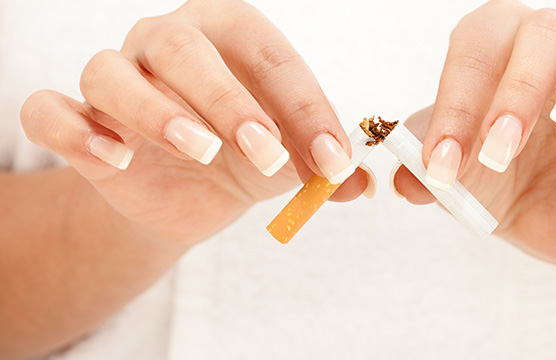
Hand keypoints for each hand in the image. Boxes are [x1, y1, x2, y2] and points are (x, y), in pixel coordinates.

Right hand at [20, 0, 369, 244]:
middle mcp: (166, 44)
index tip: (334, 159)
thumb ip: (325, 168)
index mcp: (229, 37)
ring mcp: (116, 77)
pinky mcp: (76, 121)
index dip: (304, 106)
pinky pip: (50, 111)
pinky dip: (74, 131)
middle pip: (181, 47)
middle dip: (228, 101)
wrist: (190, 194)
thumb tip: (362, 181)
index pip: (267, 54)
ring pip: (111, 72)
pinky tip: (114, 158)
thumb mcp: (290, 163)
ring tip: (200, 152)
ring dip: (154, 112)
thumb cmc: (243, 159)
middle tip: (267, 151)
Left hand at [394, 1, 555, 262]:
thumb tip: (401, 180)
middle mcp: (551, 50)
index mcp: (495, 55)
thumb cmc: (495, 181)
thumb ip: (427, 174)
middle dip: (518, 91)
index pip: (476, 48)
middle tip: (498, 152)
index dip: (455, 100)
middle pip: (545, 30)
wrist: (549, 216)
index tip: (441, 165)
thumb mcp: (457, 182)